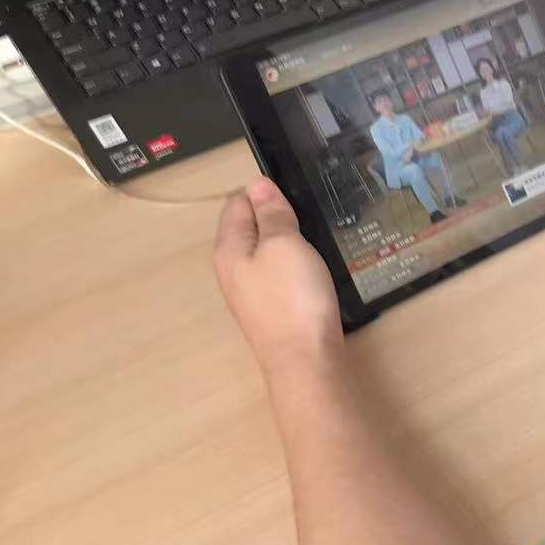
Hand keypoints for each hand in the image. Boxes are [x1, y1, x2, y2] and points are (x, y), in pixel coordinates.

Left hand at [214, 178, 344, 373]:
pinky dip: (294, 262)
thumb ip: (271, 214)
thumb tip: (257, 184)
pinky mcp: (271, 307)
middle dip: (276, 215)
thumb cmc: (293, 297)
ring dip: (288, 240)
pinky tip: (312, 267)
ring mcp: (250, 290)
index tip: (296, 196)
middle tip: (309, 214)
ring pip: (266, 250)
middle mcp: (233, 267)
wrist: (305, 360)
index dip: (264, 192)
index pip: (237, 202)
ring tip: (315, 237)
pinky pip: (278, 271)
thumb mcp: (284, 244)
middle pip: (250, 226)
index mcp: (229, 247)